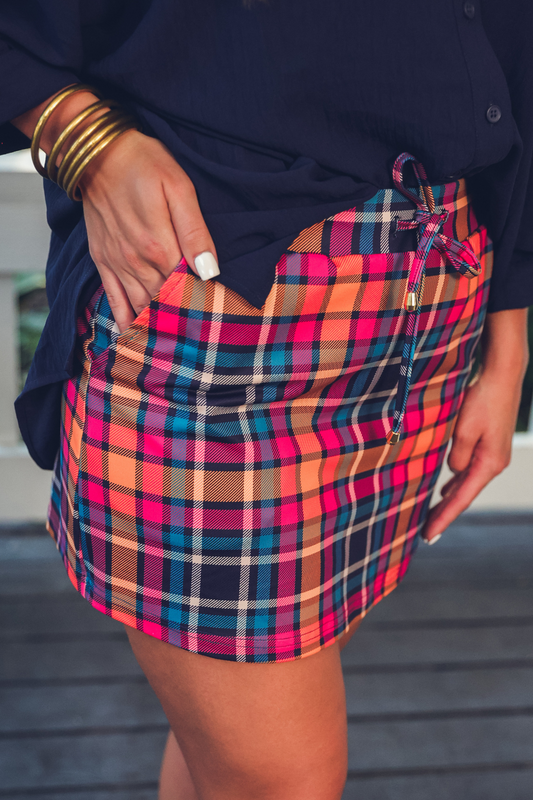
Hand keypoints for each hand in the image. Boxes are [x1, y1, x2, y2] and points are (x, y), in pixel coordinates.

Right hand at [11, 88, 217, 333]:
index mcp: (160, 248)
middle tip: (200, 339)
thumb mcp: (179, 188)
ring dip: (156, 325)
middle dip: (182, 319)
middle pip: (164, 302)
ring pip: (140, 305)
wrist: (95, 153)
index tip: (216, 320)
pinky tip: (134, 336)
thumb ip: (195, 232)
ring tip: (174, 345)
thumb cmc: (143, 163)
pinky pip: (113, 299)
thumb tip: (210, 271)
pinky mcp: (103, 261)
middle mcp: (137, 263)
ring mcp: (117, 264)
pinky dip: (125, 319)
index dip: (202, 305)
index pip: (187, 288)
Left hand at [422, 308, 527, 542]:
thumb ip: (455, 455)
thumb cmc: (482, 400)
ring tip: (431, 514)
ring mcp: (493, 454)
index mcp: (488, 464)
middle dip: (444, 512)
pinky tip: (445, 487)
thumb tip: (452, 470)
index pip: (461, 499)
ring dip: (449, 497)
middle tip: (425, 533)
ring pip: (465, 483)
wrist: (502, 376)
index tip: (428, 536)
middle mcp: (493, 464)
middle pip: (464, 495)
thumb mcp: (462, 430)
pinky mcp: (489, 445)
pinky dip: (455, 481)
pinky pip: (468, 469)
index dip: (443, 518)